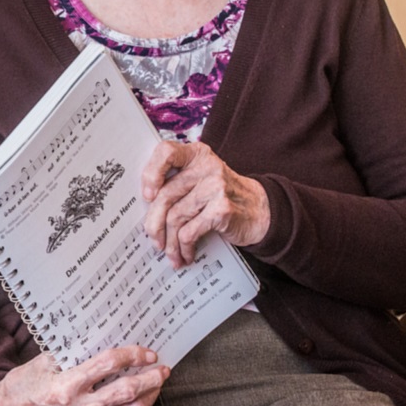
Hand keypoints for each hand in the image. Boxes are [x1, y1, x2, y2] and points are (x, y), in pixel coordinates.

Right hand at [0, 346, 167, 405]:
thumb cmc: (22, 386)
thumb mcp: (42, 361)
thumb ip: (71, 351)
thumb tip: (100, 337)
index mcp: (65, 385)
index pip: (108, 365)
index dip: (131, 355)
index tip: (145, 351)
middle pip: (127, 392)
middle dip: (150, 378)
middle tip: (162, 367)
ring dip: (149, 397)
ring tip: (157, 384)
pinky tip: (141, 402)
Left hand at [141, 141, 270, 267]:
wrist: (261, 209)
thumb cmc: (221, 196)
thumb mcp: (202, 179)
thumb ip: (177, 183)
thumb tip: (144, 210)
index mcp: (196, 154)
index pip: (166, 152)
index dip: (151, 174)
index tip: (147, 196)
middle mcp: (206, 166)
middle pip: (165, 195)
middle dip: (154, 223)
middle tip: (153, 239)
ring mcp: (216, 187)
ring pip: (175, 217)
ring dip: (169, 242)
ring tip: (170, 254)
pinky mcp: (222, 209)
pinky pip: (190, 232)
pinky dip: (184, 247)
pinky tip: (185, 254)